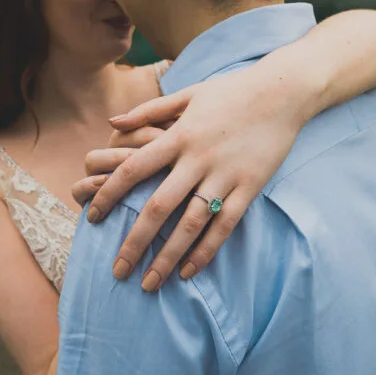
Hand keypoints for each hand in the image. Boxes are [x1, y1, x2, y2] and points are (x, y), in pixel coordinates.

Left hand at [85, 68, 306, 290]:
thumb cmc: (231, 92)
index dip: (109, 194)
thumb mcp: (187, 94)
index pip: (133, 169)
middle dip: (134, 242)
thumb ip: (148, 111)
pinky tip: (188, 272)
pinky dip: (206, 251)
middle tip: (117, 271)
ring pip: (190, 224)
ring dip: (168, 256)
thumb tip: (111, 124)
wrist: (283, 92)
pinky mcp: (249, 187)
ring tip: (150, 283)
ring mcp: (225, 175)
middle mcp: (198, 159)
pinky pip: (224, 226)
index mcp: (178, 135)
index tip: (92, 217)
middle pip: (158, 207)